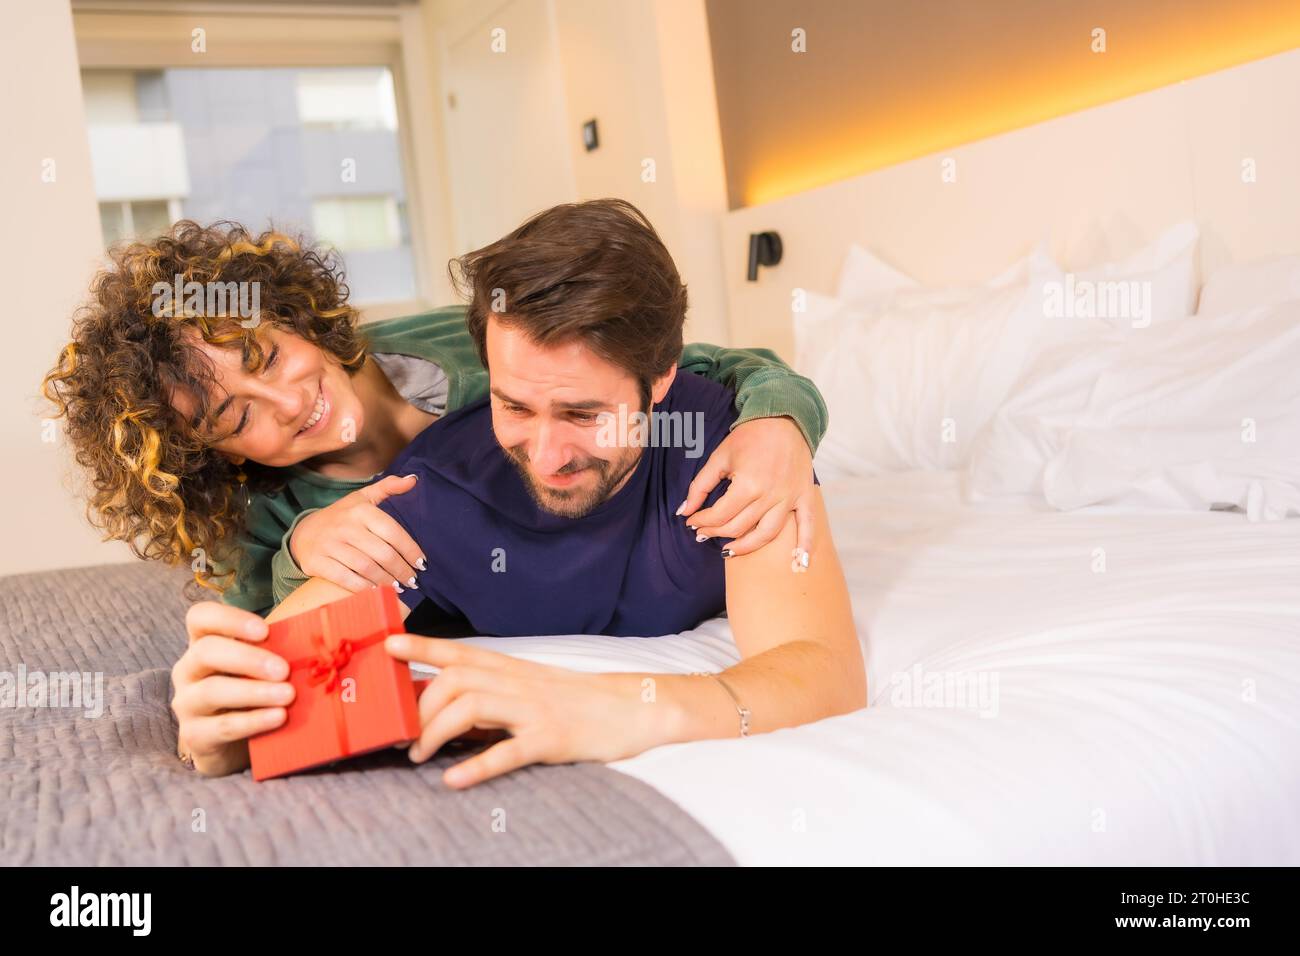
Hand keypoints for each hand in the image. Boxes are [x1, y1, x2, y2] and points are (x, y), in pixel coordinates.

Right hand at [171, 601, 294, 776]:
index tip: (264, 630)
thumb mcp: (262, 665)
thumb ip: (279, 646)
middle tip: (284, 670)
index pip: (201, 617)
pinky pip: (222, 726)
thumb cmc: (253, 691)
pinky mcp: (195, 736)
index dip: (229, 619)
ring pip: (213, 690)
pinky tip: (278, 717)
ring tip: (288, 695)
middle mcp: (189, 669)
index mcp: (204, 642)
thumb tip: (325, 627)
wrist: (232, 744)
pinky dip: (253, 721)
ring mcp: (187, 703)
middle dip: (248, 658)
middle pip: (206, 651)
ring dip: (254, 691)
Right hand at [289, 474, 426, 592]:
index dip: (410, 550)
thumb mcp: (362, 498)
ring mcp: (329, 544)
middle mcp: (345, 526)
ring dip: (386, 581)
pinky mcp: (316, 561)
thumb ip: (388, 487)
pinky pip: (345, 578)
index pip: (393, 532)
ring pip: (366, 567)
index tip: (422, 563)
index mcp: (360, 510)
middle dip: (401, 569)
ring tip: (399, 587)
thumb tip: (414, 480)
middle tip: (412, 580)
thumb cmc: (342, 517)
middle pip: (382, 553)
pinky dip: (363, 588)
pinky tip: (376, 591)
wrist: (303, 532)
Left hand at [385, 635, 658, 787]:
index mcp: (512, 668)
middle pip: (456, 679)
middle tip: (404, 735)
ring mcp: (535, 709)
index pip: (459, 651)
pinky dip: (476, 766)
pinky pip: (508, 751)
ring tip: (419, 756)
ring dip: (436, 732)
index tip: (387, 644)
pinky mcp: (551, 739)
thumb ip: (491, 690)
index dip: (421, 646)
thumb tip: (443, 704)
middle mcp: (519, 682)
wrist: (632, 709)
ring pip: (473, 706)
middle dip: (421, 706)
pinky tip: (454, 779)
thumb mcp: (530, 686)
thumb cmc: (575, 701)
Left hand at [677, 416, 814, 562]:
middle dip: (716, 532)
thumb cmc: (749, 436)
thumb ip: (700, 485)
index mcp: (747, 484)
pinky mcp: (804, 496)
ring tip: (729, 550)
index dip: (702, 520)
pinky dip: (806, 546)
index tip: (692, 521)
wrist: (783, 418)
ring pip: (766, 534)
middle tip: (703, 532)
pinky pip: (808, 525)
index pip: (720, 515)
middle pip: (739, 527)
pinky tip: (801, 564)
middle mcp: (770, 495)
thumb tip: (683, 510)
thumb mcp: (719, 457)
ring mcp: (789, 498)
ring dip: (746, 546)